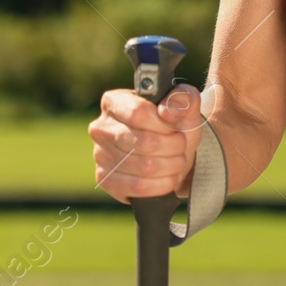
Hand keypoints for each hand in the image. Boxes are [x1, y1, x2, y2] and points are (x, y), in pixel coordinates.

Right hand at [88, 82, 206, 203]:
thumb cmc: (174, 125)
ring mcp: (100, 155)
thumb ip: (182, 98)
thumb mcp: (185, 105)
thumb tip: (168, 111)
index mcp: (114, 101)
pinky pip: (138, 187)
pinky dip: (161, 184)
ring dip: (171, 166)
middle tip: (181, 146)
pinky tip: (168, 177)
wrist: (172, 154)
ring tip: (177, 161)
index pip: (138, 112)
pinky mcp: (105, 180)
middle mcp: (101, 127)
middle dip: (173, 147)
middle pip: (144, 142)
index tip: (174, 128)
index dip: (163, 124)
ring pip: (144, 166)